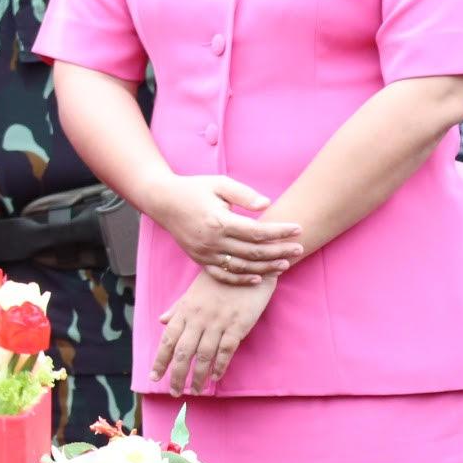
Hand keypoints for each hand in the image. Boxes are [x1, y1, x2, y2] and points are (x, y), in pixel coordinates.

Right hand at [145, 173, 300, 285]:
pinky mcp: (199, 259)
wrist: (163, 201)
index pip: (257, 232)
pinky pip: (223, 275)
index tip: (298, 228)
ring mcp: (205, 253)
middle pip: (254, 252)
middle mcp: (212, 241)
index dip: (280, 232)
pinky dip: (242, 279)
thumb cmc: (194, 189)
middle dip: (280, 251)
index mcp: (218, 221)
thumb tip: (267, 205)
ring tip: (286, 263)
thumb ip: (244, 194)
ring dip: (266, 268)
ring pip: (242, 267)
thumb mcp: (219, 183)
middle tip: (300, 248)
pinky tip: (259, 277)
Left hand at [151, 268, 278, 393]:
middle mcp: (198, 319)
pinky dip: (220, 366)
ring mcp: (218, 323)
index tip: (154, 376)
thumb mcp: (192, 291)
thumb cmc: (218, 280)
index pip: (167, 339)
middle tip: (174, 392)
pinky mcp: (237, 327)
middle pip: (183, 352)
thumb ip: (177, 308)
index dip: (160, 360)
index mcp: (185, 311)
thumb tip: (161, 320)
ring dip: (199, 376)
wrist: (245, 267)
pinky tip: (216, 378)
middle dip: (177, 375)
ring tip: (195, 391)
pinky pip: (226, 351)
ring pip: (204, 356)